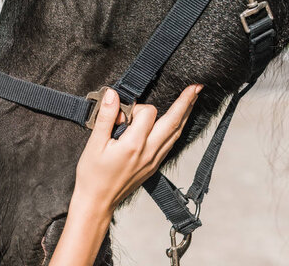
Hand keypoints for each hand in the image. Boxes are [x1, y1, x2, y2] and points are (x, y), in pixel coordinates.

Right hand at [50, 85, 200, 265]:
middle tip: (197, 87)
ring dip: (185, 115)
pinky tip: (177, 123)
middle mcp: (149, 152)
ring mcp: (154, 160)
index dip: (136, 107)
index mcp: (134, 145)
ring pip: (176, 133)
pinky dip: (176, 130)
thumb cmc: (92, 174)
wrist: (97, 202)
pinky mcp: (154, 166)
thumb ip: (106, 117)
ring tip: (193, 99)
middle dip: (186, 103)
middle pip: (173, 122)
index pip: (147, 114)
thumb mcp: (94, 144)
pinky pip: (170, 144)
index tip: (121, 113)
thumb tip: (113, 94)